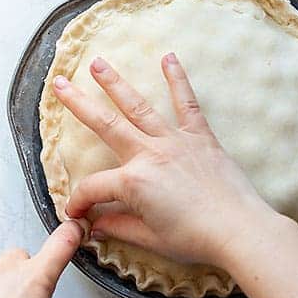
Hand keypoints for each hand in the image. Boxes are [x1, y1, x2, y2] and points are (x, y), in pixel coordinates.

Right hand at [54, 53, 275, 265]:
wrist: (239, 229)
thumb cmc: (196, 239)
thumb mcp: (150, 239)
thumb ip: (118, 226)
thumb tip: (95, 225)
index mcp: (133, 183)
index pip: (93, 188)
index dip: (79, 202)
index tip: (76, 214)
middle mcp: (149, 153)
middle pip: (105, 124)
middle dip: (78, 103)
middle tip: (58, 83)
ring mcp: (174, 140)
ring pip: (138, 106)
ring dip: (115, 83)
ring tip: (97, 63)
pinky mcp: (199, 136)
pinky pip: (186, 103)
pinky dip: (177, 80)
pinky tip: (168, 58)